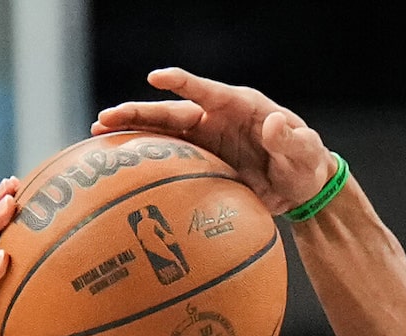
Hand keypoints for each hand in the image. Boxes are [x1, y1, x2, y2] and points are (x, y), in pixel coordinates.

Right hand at [93, 68, 333, 217]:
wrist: (301, 186)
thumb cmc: (306, 163)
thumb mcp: (305, 151)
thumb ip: (291, 139)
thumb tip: (274, 122)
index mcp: (240, 106)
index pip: (206, 91)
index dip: (182, 83)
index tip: (157, 78)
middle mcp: (216, 119)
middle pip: (172, 113)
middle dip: (139, 113)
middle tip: (106, 117)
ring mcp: (206, 142)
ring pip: (163, 134)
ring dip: (132, 133)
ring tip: (99, 133)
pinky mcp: (201, 164)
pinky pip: (169, 160)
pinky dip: (145, 159)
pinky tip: (118, 164)